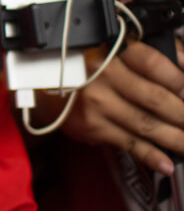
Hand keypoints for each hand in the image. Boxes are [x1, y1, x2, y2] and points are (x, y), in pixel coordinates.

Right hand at [59, 40, 183, 174]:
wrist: (41, 80)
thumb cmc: (84, 63)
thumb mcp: (112, 47)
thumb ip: (150, 52)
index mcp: (109, 50)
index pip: (153, 63)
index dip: (179, 78)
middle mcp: (101, 75)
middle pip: (155, 98)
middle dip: (182, 114)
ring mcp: (95, 103)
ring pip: (145, 124)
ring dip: (176, 138)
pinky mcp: (90, 126)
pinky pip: (127, 143)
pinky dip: (150, 155)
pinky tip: (166, 163)